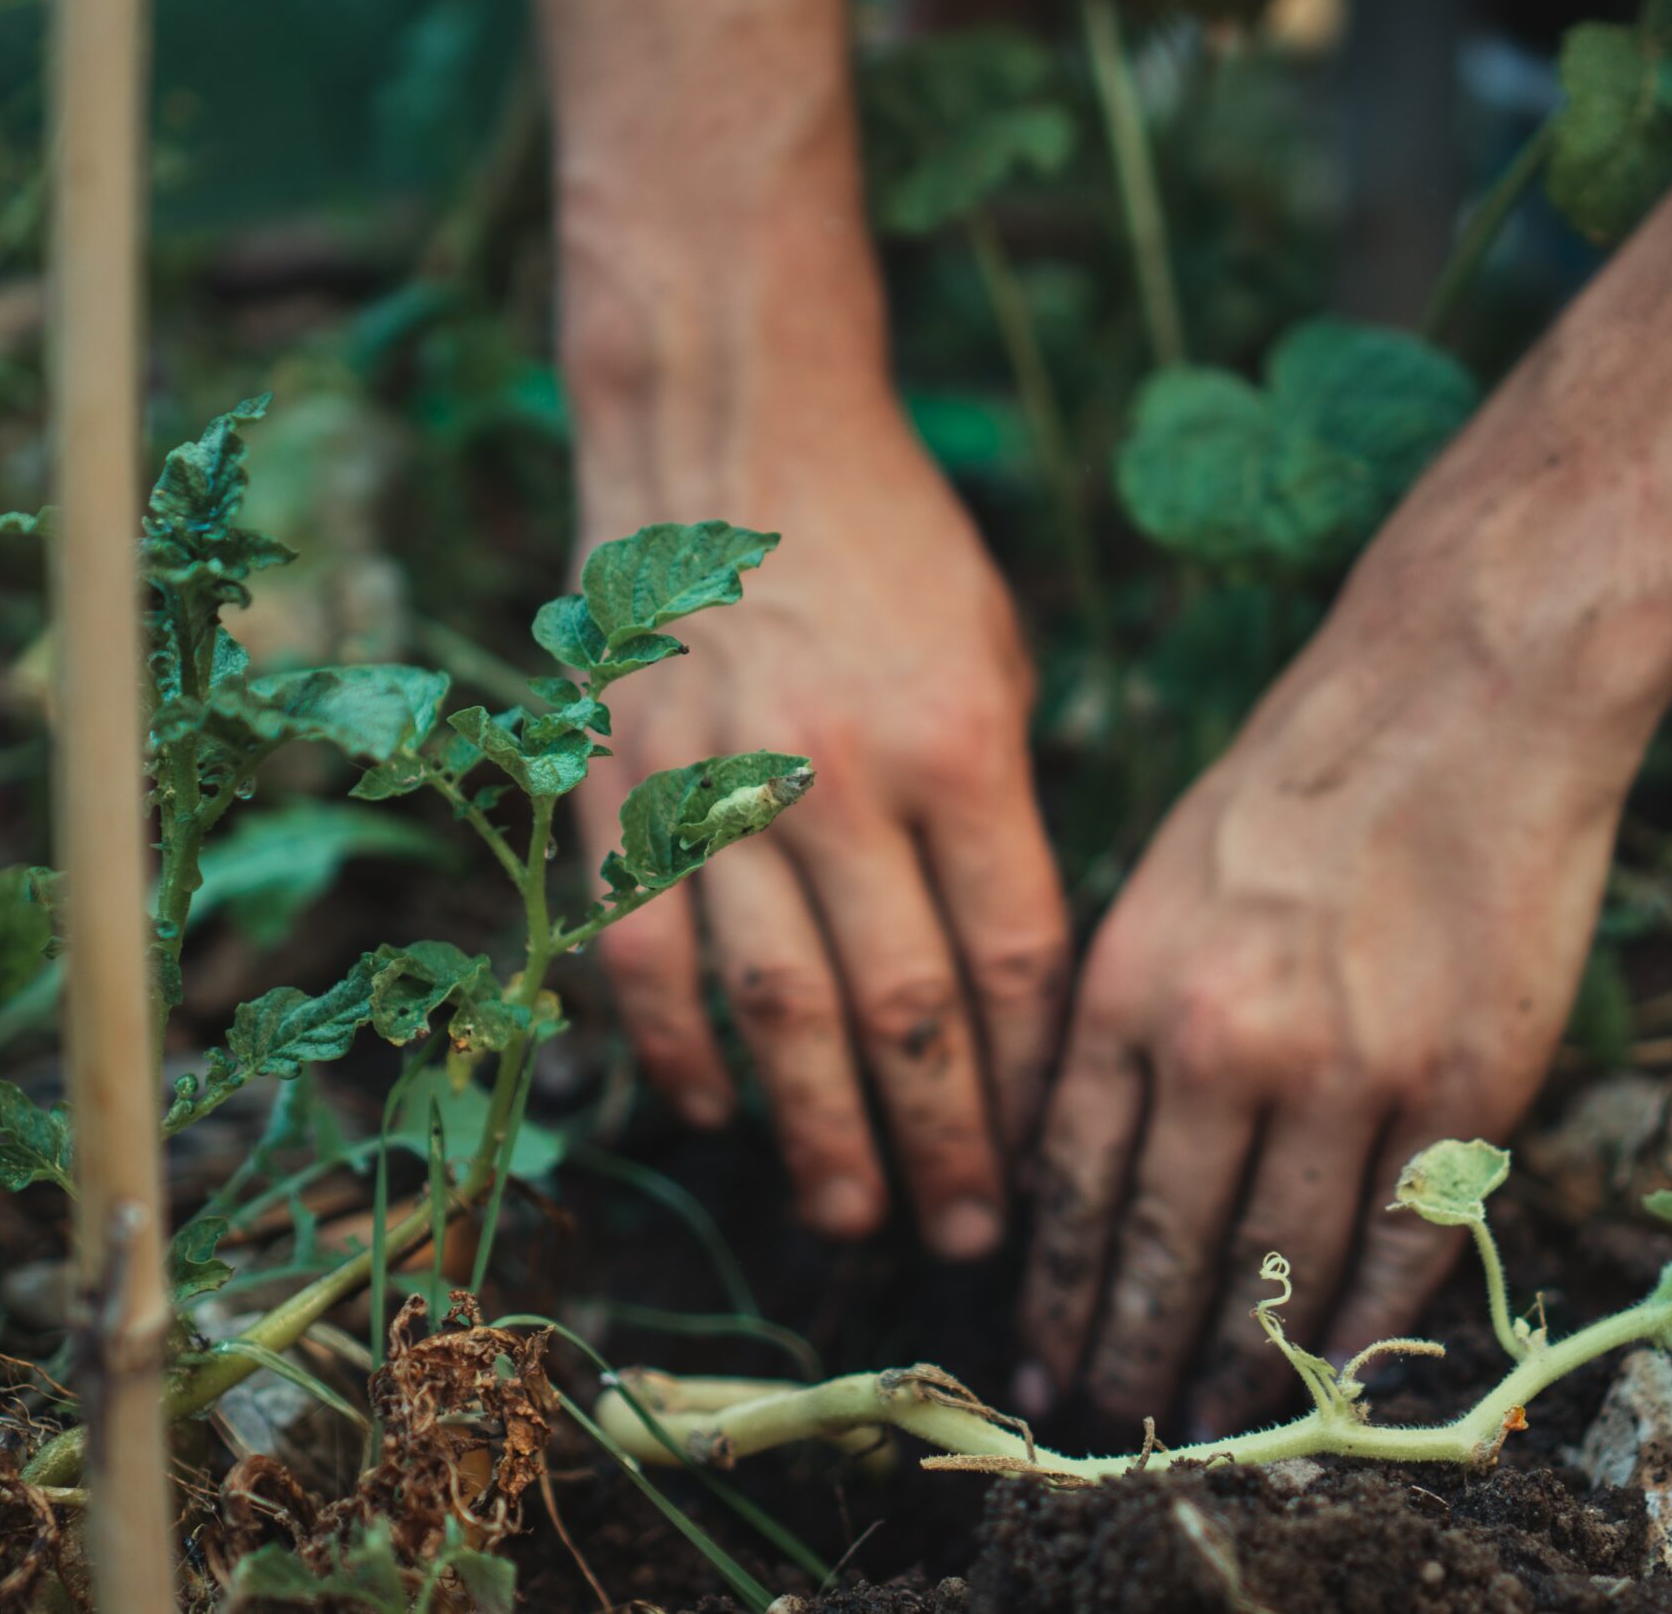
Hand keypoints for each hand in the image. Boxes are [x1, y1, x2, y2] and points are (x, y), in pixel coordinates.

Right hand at [572, 401, 1067, 1259]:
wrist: (729, 430)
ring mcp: (719, 786)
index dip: (1031, 1076)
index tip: (1049, 1154)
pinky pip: (647, 952)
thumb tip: (1011, 976)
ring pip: (773, 1009)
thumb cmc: (890, 546)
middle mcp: (841, 779)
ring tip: (853, 1215)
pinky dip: (678, 1047)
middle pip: (903, 1011)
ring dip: (815, 1132)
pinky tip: (715, 1112)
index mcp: (961, 744)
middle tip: (966, 1240)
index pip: (1012, 958)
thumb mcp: (995, 655)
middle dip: (943, 1144)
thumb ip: (1003, 810)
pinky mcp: (622, 786)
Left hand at [1015, 556, 1645, 1437]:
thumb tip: (1078, 1159)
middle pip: (1163, 1248)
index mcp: (1129, 986)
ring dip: (1240, 1361)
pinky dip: (1365, 1325)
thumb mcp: (1160, 879)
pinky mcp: (1463, 1086)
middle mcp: (1223, 1043)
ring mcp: (1350, 1073)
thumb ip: (1120, 1019)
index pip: (1073, 1186)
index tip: (1043, 1359)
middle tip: (1111, 1422)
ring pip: (1279, 1269)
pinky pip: (1401, 1245)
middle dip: (1129, 1352)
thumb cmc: (1302, 776)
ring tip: (1211, 1418)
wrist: (1464, 691)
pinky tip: (1335, 1374)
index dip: (1058, 1292)